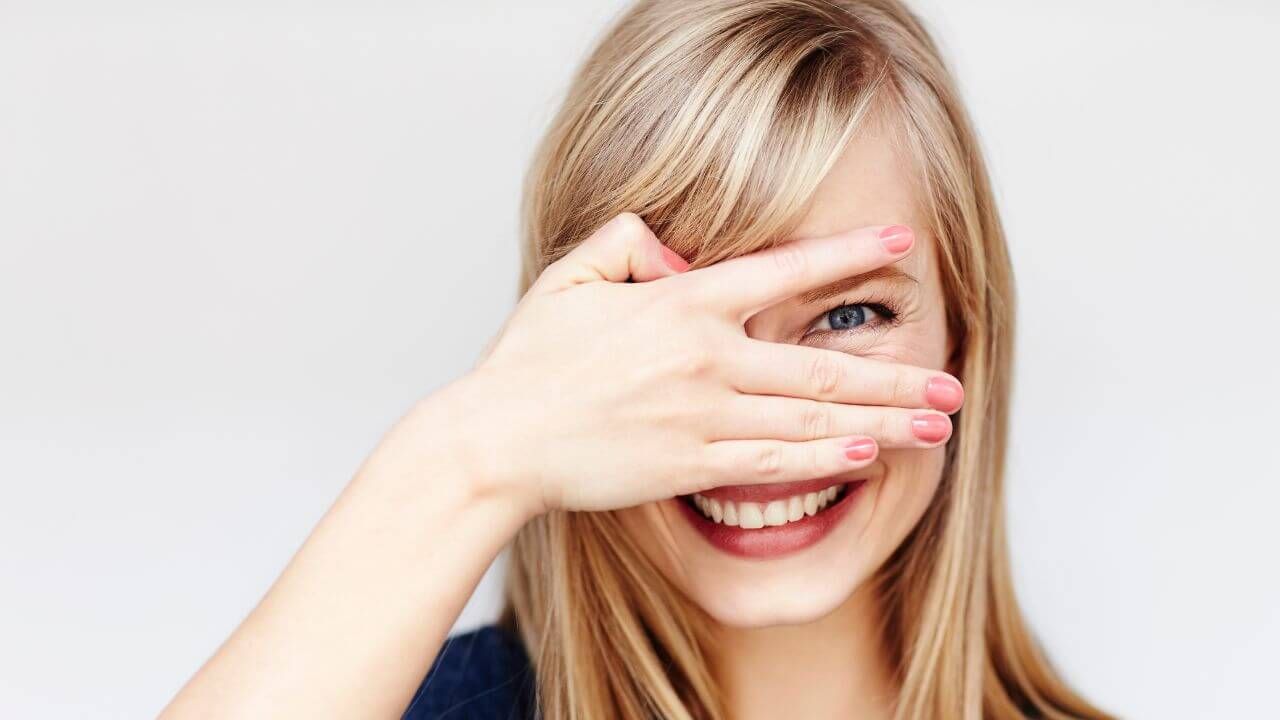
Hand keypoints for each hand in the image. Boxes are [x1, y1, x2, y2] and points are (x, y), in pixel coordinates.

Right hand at [441, 212, 961, 516]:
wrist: (499, 439)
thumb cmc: (529, 360)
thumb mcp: (568, 276)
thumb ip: (626, 243)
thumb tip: (677, 246)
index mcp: (681, 304)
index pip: (783, 272)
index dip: (848, 257)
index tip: (903, 249)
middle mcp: (704, 358)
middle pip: (821, 366)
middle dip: (896, 376)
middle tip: (951, 383)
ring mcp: (701, 416)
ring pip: (812, 420)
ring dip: (882, 423)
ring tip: (937, 425)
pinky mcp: (689, 466)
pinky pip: (774, 464)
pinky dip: (827, 459)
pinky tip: (871, 457)